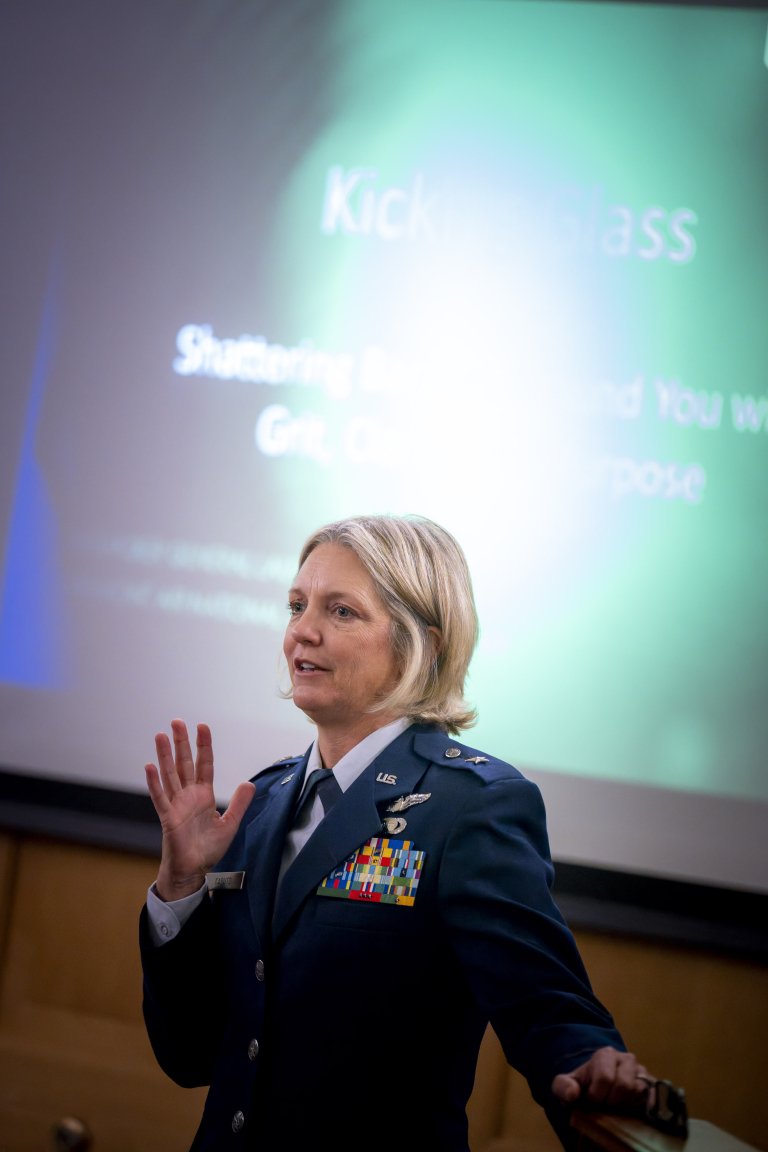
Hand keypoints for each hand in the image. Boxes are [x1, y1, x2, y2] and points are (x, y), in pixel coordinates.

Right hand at [145, 719, 254, 900]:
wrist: (194, 870)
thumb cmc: (208, 848)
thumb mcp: (230, 824)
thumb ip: (239, 804)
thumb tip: (249, 783)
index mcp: (203, 795)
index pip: (204, 764)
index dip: (203, 746)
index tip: (202, 726)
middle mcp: (188, 795)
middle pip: (184, 764)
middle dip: (181, 743)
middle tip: (177, 721)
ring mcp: (176, 805)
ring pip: (169, 775)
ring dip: (165, 756)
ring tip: (160, 736)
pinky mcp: (168, 818)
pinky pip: (160, 797)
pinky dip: (154, 783)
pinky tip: (150, 767)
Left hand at [551, 1046, 650, 1110]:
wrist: (599, 1085)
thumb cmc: (583, 1085)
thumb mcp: (565, 1084)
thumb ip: (563, 1086)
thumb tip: (573, 1094)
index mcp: (605, 1055)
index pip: (605, 1077)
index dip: (597, 1095)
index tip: (591, 1101)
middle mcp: (627, 1059)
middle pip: (624, 1084)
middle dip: (612, 1100)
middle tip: (604, 1105)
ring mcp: (641, 1071)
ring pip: (639, 1090)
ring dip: (626, 1103)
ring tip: (616, 1106)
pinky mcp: (652, 1084)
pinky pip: (654, 1095)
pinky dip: (646, 1104)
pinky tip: (634, 1110)